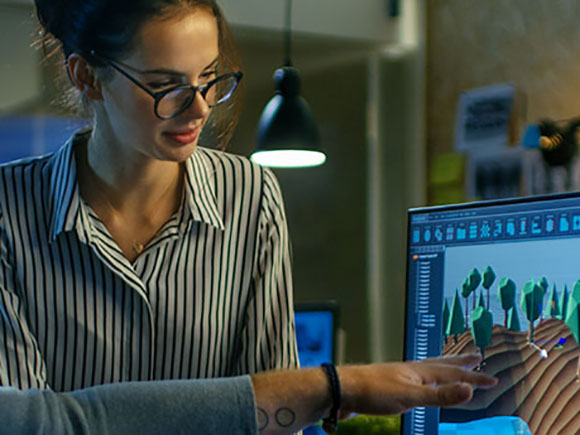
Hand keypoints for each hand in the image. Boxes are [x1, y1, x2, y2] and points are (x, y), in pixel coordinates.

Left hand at [339, 353, 497, 415]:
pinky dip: (428, 381)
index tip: (493, 379)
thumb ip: (440, 395)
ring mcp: (401, 377)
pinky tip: (422, 385)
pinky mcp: (392, 386)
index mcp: (420, 371)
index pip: (453, 373)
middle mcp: (412, 370)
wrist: (343, 390)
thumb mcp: (410, 397)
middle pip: (442, 364)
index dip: (474, 377)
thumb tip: (470, 389)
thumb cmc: (373, 392)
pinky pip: (418, 381)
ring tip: (453, 366)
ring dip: (445, 369)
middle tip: (477, 356)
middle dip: (461, 363)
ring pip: (429, 370)